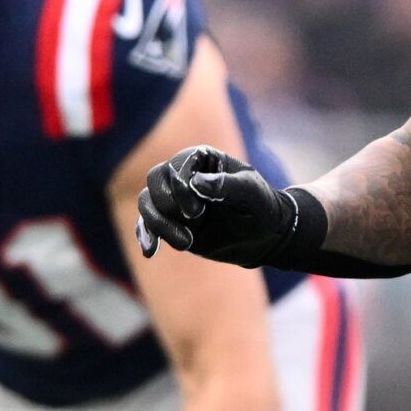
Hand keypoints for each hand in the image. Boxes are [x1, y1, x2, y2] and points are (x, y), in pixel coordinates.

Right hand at [137, 145, 295, 264]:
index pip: (178, 165)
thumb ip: (228, 185)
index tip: (198, 211)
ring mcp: (176, 198)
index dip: (181, 188)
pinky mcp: (171, 220)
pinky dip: (146, 235)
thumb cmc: (261, 207)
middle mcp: (186, 175)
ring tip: (186, 243)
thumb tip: (196, 182)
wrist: (264, 236)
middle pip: (155, 179)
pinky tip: (150, 251)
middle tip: (195, 220)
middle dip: (168, 204)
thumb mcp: (252, 194)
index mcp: (205, 159)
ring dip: (159, 224)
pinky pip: (146, 223)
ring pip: (147, 202)